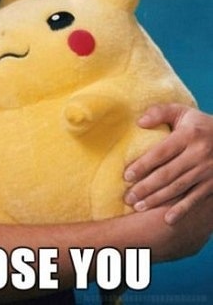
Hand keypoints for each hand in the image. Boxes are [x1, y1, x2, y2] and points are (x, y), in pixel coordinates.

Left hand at [124, 104, 212, 223]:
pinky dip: (181, 210)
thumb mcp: (182, 111)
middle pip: (167, 174)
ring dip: (157, 200)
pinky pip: (195, 199)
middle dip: (145, 187)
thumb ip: (160, 112)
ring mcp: (207, 171)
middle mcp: (199, 154)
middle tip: (128, 197)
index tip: (126, 176)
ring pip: (178, 188)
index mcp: (189, 135)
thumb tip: (139, 122)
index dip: (143, 165)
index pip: (161, 152)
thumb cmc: (199, 124)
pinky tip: (167, 219)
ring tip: (138, 206)